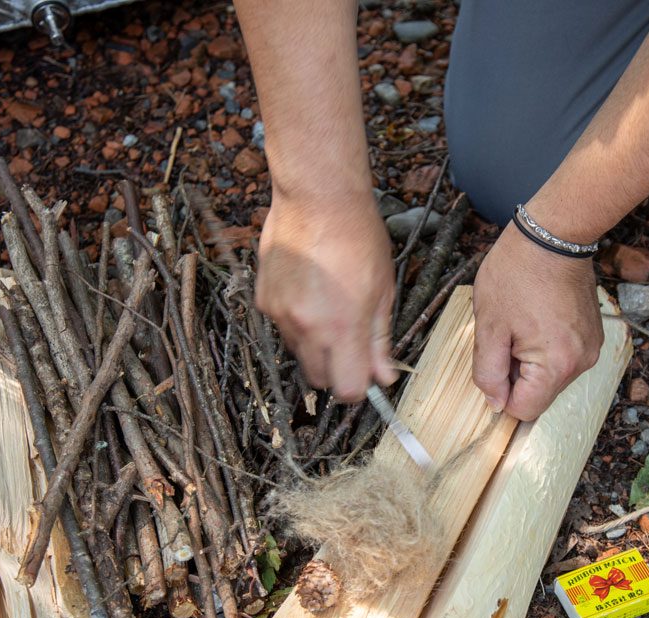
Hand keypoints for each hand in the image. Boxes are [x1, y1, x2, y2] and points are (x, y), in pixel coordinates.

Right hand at [255, 193, 396, 401]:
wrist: (316, 197)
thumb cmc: (356, 236)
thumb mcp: (383, 289)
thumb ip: (379, 339)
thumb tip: (384, 376)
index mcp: (342, 328)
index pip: (347, 389)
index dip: (359, 387)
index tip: (367, 373)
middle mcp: (306, 327)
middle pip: (319, 379)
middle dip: (337, 370)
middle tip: (351, 342)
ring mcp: (280, 315)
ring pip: (299, 354)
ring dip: (316, 346)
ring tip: (331, 308)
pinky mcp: (264, 300)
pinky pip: (282, 328)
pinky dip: (297, 323)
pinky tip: (310, 293)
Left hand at [472, 223, 603, 420]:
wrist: (553, 234)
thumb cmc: (517, 272)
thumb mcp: (489, 325)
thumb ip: (488, 372)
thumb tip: (496, 403)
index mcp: (556, 365)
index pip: (525, 410)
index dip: (501, 394)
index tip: (493, 363)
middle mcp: (581, 363)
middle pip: (539, 394)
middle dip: (516, 374)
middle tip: (505, 335)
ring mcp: (591, 348)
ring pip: (550, 377)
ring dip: (529, 361)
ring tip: (522, 323)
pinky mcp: (593, 335)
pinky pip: (563, 358)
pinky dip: (545, 348)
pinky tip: (535, 318)